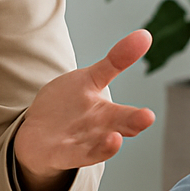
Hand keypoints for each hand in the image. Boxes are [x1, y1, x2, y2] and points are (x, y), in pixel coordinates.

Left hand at [13, 30, 155, 190]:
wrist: (40, 136)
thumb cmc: (70, 106)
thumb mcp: (90, 79)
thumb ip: (116, 61)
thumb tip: (145, 35)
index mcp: (108, 112)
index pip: (126, 109)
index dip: (137, 110)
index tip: (149, 103)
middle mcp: (100, 128)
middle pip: (119, 126)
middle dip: (133, 123)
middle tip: (146, 117)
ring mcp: (83, 142)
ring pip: (100, 145)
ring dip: (108, 144)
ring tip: (117, 138)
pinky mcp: (64, 153)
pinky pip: (77, 155)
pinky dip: (84, 154)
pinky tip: (88, 150)